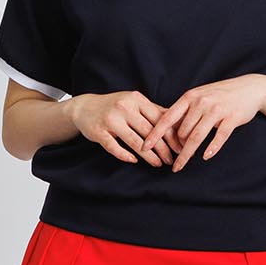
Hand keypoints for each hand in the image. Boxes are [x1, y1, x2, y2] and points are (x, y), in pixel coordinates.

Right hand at [69, 91, 184, 166]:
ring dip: (149, 156)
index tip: (180, 147)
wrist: (85, 107)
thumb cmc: (114, 106)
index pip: (159, 119)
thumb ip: (154, 110)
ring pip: (134, 141)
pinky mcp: (99, 131)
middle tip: (171, 160)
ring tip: (158, 164)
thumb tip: (179, 121)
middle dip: (163, 148)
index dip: (171, 135)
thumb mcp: (134, 102)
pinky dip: (125, 155)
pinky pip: (114, 147)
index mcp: (136, 99)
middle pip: (149, 132)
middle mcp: (124, 107)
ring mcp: (111, 119)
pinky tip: (134, 161)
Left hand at [140, 75, 265, 172]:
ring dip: (187, 154)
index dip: (155, 134)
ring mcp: (217, 110)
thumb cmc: (220, 95)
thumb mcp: (199, 96)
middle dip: (175, 148)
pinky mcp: (232, 118)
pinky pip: (219, 137)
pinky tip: (205, 157)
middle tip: (172, 160)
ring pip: (197, 136)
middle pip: (182, 132)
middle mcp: (201, 102)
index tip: (144, 147)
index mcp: (190, 97)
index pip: (167, 118)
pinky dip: (212, 148)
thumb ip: (184, 111)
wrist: (249, 89)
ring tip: (180, 165)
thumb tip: (166, 129)